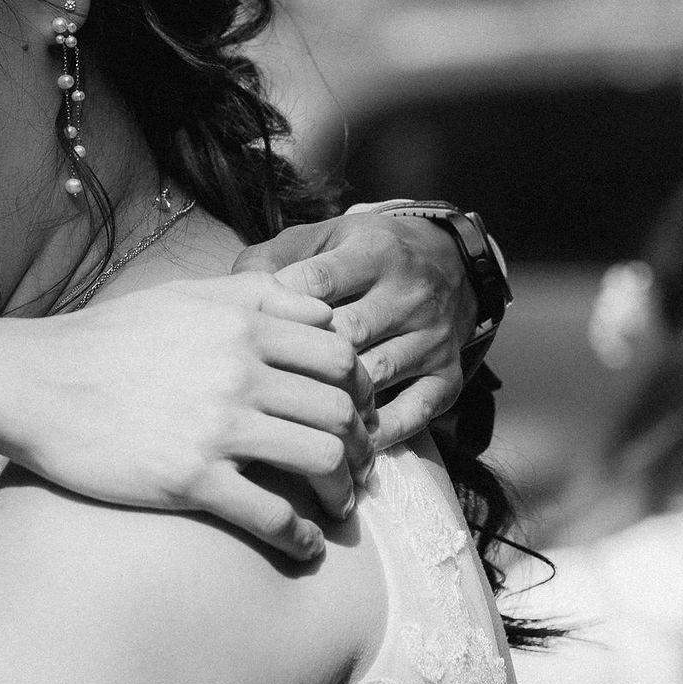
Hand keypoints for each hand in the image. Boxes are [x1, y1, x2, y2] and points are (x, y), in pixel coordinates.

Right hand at [0, 277, 372, 563]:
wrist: (29, 384)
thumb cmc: (102, 342)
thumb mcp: (180, 296)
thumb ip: (248, 294)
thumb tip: (304, 302)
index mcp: (242, 323)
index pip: (341, 354)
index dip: (360, 390)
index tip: (355, 416)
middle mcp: (240, 368)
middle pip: (342, 409)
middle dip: (361, 446)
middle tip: (357, 470)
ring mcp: (217, 425)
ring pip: (322, 459)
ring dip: (342, 492)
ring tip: (336, 508)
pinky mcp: (190, 478)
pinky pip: (272, 515)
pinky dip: (300, 537)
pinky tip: (302, 547)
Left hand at [238, 211, 477, 446]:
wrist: (451, 263)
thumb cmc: (363, 256)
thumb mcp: (324, 239)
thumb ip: (275, 258)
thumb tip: (231, 296)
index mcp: (373, 253)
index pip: (319, 283)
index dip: (280, 310)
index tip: (248, 334)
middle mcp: (408, 294)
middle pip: (346, 335)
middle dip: (302, 361)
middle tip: (259, 387)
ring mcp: (431, 339)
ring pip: (376, 376)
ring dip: (332, 402)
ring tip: (289, 423)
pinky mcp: (447, 376)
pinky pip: (414, 413)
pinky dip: (377, 433)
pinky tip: (342, 444)